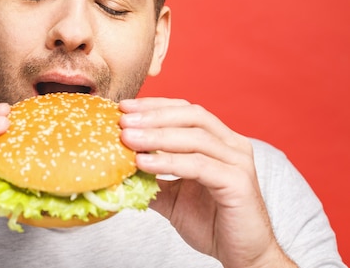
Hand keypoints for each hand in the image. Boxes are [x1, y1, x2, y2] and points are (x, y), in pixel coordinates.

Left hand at [119, 98, 295, 267]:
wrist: (242, 255)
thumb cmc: (212, 222)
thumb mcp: (172, 195)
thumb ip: (151, 177)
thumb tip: (116, 167)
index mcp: (219, 141)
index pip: (185, 111)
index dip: (154, 105)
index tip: (125, 107)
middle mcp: (232, 145)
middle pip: (191, 116)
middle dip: (154, 115)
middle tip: (124, 120)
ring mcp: (238, 162)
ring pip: (194, 138)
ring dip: (157, 136)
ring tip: (128, 139)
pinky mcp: (238, 182)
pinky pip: (199, 166)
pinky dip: (169, 162)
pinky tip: (144, 163)